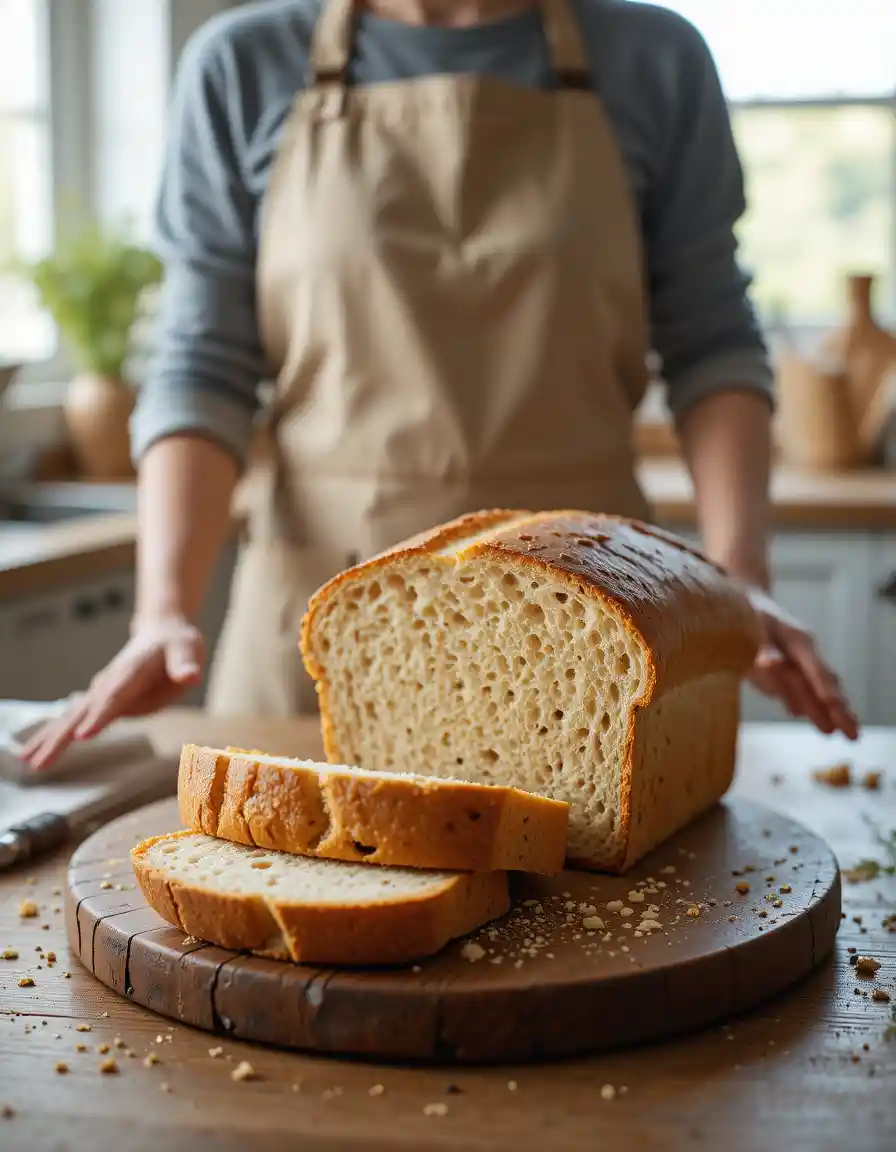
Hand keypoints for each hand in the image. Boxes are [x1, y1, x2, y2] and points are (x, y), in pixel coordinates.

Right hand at [22, 615, 204, 770]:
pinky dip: (55, 734)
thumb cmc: (176, 642)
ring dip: (51, 738)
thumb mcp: (188, 648)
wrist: (161, 631)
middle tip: (39, 760)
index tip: (82, 735)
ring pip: (72, 717)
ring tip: (29, 761)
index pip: (114, 696)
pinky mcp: (101, 699)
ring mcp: (103, 691)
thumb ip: (185, 664)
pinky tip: (36, 750)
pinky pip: (75, 719)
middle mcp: (111, 682)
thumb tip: (189, 676)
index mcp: (131, 671)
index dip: (99, 715)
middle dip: (62, 735)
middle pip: (83, 711)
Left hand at [744, 586, 858, 739]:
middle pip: (824, 684)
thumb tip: (770, 662)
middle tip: (853, 734)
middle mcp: (803, 653)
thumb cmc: (747, 613)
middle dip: (838, 710)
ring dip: (827, 711)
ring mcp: (797, 662)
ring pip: (816, 689)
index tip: (834, 705)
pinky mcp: (785, 670)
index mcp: (799, 640)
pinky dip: (809, 703)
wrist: (744, 603)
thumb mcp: (750, 625)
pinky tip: (812, 717)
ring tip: (840, 731)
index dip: (823, 688)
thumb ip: (762, 646)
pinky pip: (800, 689)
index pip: (816, 669)